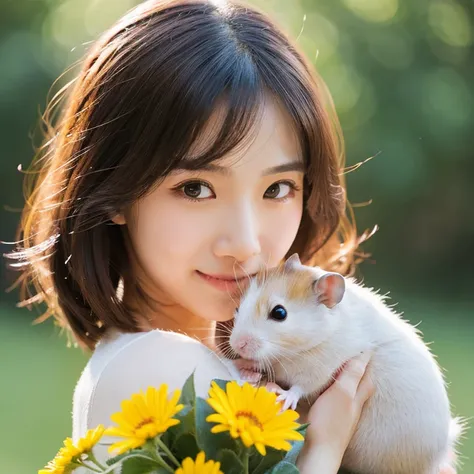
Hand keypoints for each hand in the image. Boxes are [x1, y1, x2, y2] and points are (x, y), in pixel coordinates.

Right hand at [297, 351, 374, 471]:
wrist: (320, 452)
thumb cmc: (330, 422)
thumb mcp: (341, 393)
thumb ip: (351, 375)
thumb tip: (364, 355)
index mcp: (357, 395)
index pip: (366, 372)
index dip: (366, 358)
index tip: (365, 343)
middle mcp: (354, 404)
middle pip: (362, 382)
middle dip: (361, 368)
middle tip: (357, 354)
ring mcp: (344, 413)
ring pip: (351, 390)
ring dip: (349, 378)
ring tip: (344, 367)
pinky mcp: (333, 419)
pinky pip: (339, 398)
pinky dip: (337, 388)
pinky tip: (329, 389)